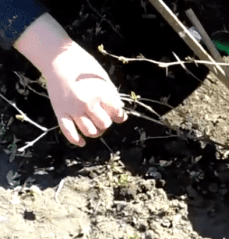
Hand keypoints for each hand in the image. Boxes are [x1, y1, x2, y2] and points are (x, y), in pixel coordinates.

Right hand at [14, 14, 125, 146]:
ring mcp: (73, 109)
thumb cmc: (85, 69)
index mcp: (101, 94)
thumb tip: (121, 117)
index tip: (116, 113)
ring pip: (89, 131)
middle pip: (104, 124)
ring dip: (95, 132)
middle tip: (103, 117)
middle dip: (106, 123)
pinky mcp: (60, 112)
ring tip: (95, 127)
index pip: (117, 114)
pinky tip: (82, 142)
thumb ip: (113, 98)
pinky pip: (68, 131)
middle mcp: (87, 103)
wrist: (59, 60)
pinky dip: (76, 140)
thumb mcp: (104, 80)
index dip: (118, 115)